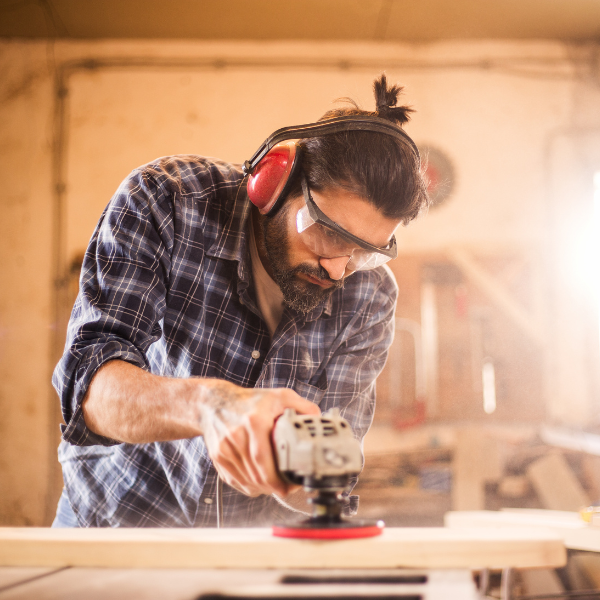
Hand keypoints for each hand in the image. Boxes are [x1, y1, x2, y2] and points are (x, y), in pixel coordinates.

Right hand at [197, 381, 319, 497]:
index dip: (277, 478)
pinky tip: (259, 481)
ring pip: (246, 481)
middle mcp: (236, 435)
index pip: (263, 459)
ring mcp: (224, 448)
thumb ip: (302, 407)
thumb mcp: (280, 396)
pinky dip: (249, 486)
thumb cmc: (250, 400)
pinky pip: (235, 481)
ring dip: (263, 488)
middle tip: (288, 488)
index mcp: (254, 421)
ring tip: (275, 484)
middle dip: (274, 487)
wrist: (214, 402)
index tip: (291, 484)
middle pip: (256, 474)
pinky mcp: (217, 457)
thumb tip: (319, 420)